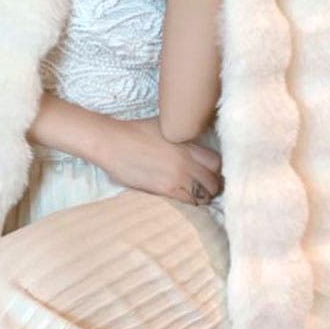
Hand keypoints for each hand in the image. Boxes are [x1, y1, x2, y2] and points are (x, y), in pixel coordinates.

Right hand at [98, 116, 222, 206]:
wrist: (113, 143)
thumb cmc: (135, 131)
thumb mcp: (165, 126)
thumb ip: (182, 135)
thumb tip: (192, 138)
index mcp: (188, 145)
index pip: (216, 162)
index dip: (216, 168)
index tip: (211, 171)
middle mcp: (186, 162)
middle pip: (213, 181)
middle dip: (213, 185)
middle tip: (207, 187)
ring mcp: (176, 177)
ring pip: (204, 195)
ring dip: (203, 196)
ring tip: (198, 195)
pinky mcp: (164, 189)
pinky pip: (188, 201)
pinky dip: (191, 202)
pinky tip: (186, 198)